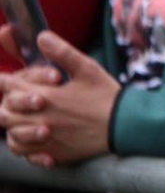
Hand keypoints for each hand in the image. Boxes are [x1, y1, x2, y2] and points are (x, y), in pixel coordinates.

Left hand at [0, 29, 118, 166]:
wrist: (124, 125)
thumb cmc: (106, 96)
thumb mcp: (87, 69)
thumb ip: (62, 53)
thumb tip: (41, 36)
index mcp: (45, 96)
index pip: (10, 87)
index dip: (3, 80)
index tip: (3, 78)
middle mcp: (40, 119)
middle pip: (4, 114)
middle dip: (7, 105)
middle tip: (16, 100)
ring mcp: (45, 139)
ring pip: (12, 137)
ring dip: (14, 128)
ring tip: (23, 121)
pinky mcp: (54, 153)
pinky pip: (27, 156)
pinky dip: (26, 150)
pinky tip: (35, 142)